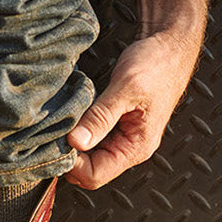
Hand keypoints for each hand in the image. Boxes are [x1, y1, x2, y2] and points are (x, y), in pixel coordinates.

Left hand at [64, 28, 200, 189]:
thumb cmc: (156, 65)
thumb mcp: (126, 89)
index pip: (95, 175)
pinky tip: (69, 118)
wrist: (170, 47)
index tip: (56, 142)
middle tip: (52, 133)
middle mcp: (130, 149)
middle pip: (89, 170)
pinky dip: (77, 132)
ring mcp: (122, 138)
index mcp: (136, 148)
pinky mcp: (115, 126)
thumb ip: (101, 117)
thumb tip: (76, 142)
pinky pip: (91, 139)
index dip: (71, 164)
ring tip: (60, 124)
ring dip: (71, 144)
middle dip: (69, 156)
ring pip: (88, 156)